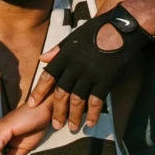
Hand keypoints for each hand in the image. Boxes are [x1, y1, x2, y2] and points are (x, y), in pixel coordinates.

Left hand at [28, 5, 148, 131]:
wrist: (122, 27)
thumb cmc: (98, 29)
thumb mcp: (74, 37)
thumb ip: (58, 50)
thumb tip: (42, 58)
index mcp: (65, 55)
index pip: (47, 77)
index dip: (39, 92)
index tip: (32, 104)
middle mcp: (75, 67)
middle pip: (61, 93)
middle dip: (57, 111)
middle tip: (55, 124)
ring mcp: (90, 74)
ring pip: (77, 101)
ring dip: (73, 116)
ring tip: (72, 127)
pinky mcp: (105, 79)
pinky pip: (96, 101)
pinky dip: (93, 114)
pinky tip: (91, 123)